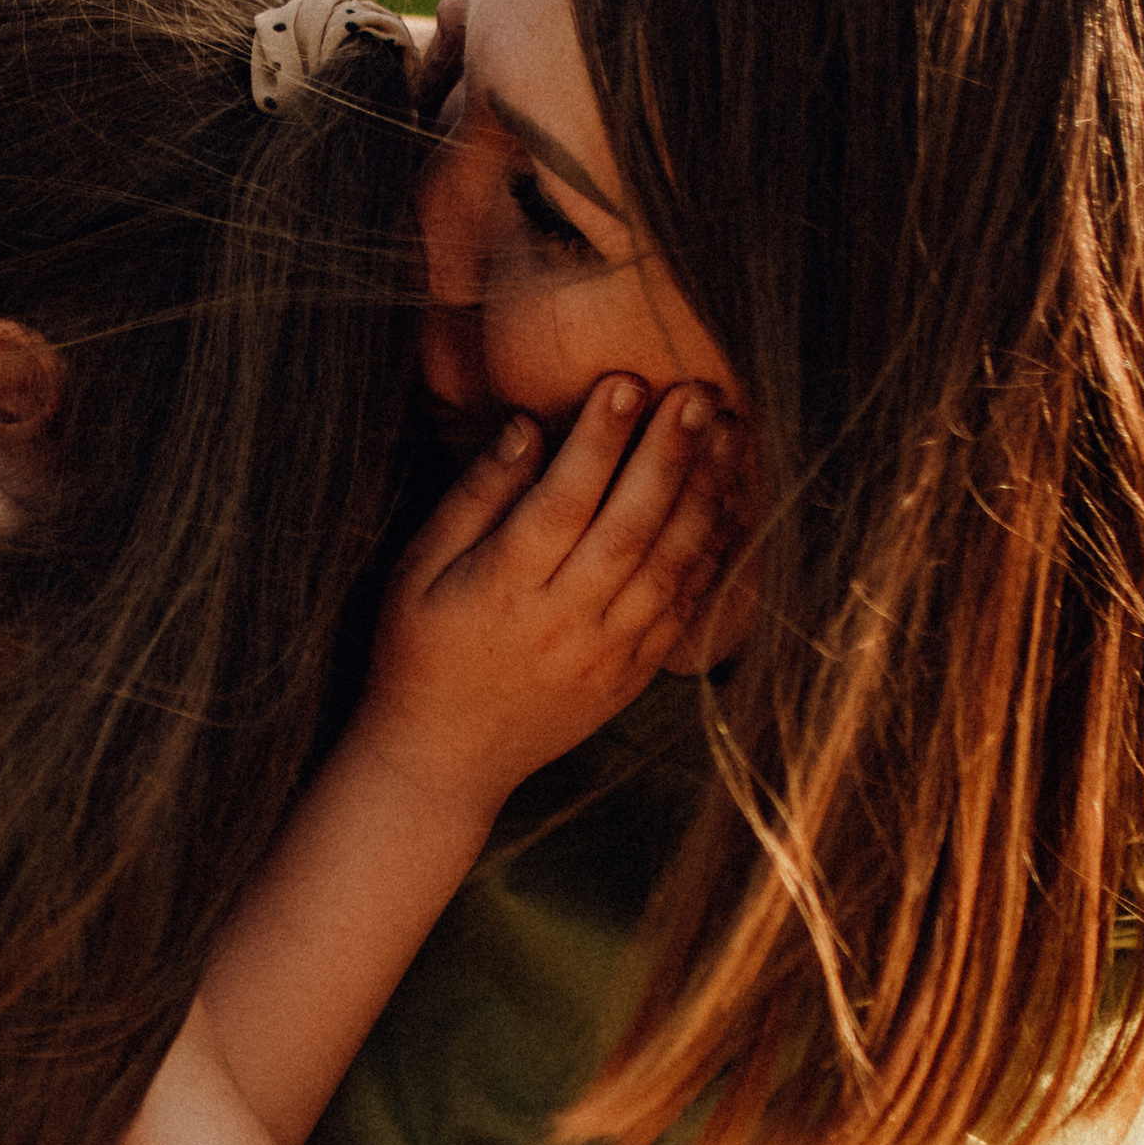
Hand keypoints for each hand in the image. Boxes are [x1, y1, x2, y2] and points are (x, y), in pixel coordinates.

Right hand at [352, 377, 740, 830]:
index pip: (559, 505)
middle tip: (697, 393)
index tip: (625, 381)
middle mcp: (558, 626)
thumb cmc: (417, 652)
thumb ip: (472, 499)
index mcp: (499, 592)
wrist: (441, 763)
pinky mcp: (627, 681)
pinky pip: (681, 615)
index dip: (597, 442)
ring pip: (667, 570)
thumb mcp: (415, 572)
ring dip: (704, 498)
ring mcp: (600, 658)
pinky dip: (709, 558)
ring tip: (727, 433)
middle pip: (627, 531)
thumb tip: (527, 426)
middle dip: (668, 457)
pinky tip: (727, 504)